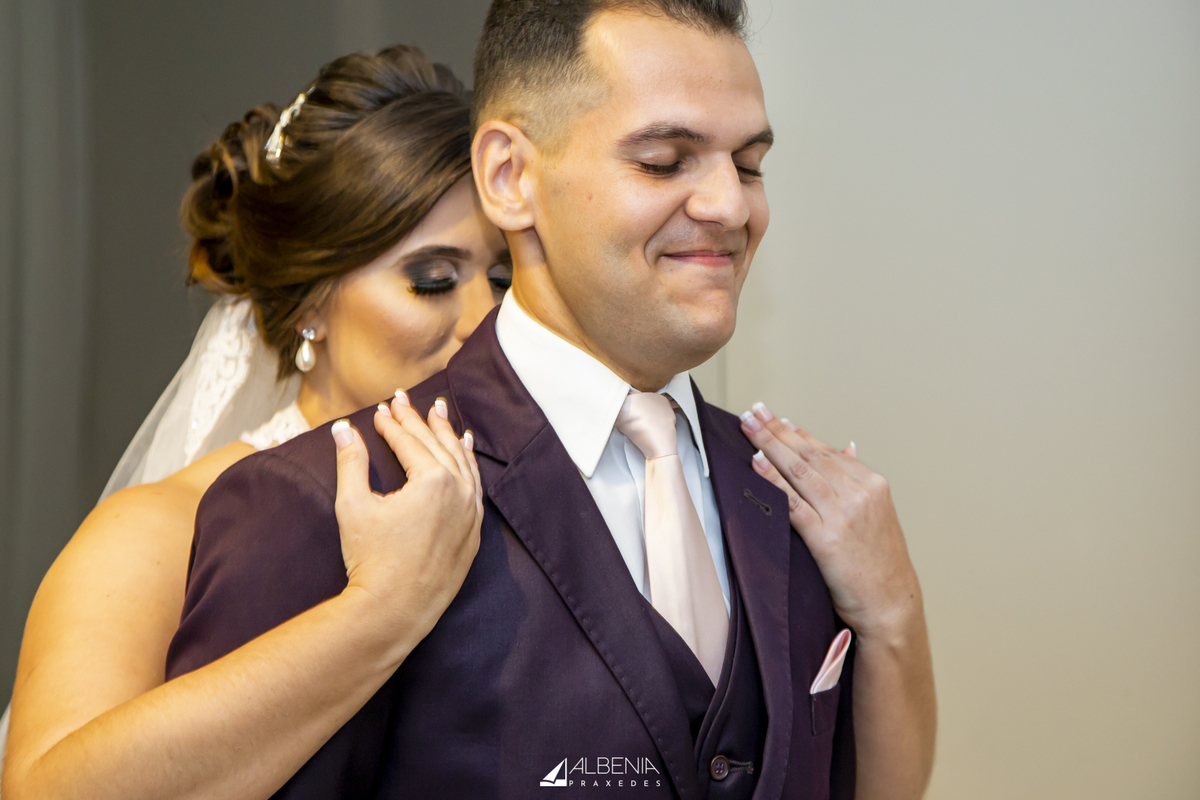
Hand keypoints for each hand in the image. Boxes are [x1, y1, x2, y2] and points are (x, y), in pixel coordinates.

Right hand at [331, 391, 482, 643]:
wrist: (393, 612)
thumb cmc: (370, 560)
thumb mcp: (353, 506)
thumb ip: (351, 462)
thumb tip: (341, 429)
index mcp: (434, 481)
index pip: (410, 442)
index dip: (392, 424)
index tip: (379, 409)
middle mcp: (460, 492)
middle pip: (437, 446)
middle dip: (419, 420)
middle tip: (405, 399)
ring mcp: (471, 513)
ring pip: (462, 462)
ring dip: (448, 435)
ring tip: (439, 412)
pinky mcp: (473, 532)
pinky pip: (474, 487)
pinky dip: (468, 464)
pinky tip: (464, 450)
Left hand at [740, 403, 921, 640]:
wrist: (890, 604)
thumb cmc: (880, 564)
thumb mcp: (877, 514)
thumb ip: (857, 481)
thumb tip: (846, 447)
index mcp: (872, 484)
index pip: (827, 451)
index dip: (797, 433)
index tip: (776, 418)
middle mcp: (859, 493)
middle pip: (809, 455)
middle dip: (777, 431)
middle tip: (753, 412)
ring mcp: (843, 513)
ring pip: (799, 471)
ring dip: (769, 445)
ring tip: (748, 426)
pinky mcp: (826, 537)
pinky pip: (793, 501)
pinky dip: (772, 479)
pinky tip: (755, 463)